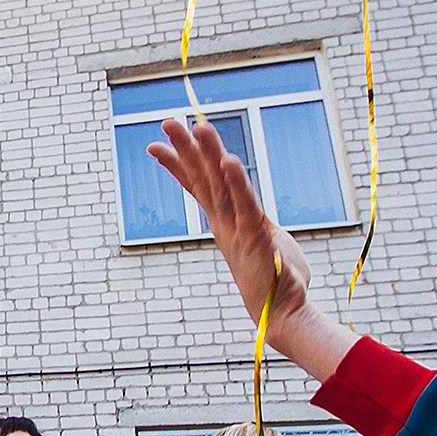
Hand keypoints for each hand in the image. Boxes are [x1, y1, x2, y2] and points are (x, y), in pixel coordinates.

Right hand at [145, 119, 357, 380]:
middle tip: (166, 122)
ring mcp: (238, 229)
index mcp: (224, 223)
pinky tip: (228, 160)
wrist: (280, 313)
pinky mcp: (257, 236)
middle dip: (184, 149)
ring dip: (207, 156)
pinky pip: (245, 204)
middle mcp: (225, 223)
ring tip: (196, 128)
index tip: (156, 146)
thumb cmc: (276, 281)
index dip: (177, 164)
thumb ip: (255, 224)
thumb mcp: (263, 242)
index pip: (197, 186)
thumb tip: (254, 217)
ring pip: (219, 186)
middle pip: (201, 179)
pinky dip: (237, 182)